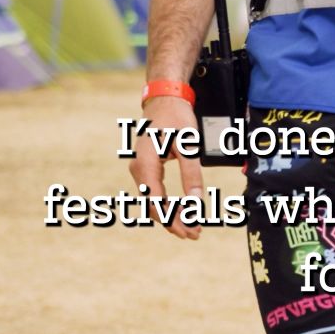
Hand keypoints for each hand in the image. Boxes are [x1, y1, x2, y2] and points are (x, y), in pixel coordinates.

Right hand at [128, 96, 204, 239]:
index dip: (173, 219)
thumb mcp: (188, 142)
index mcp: (145, 163)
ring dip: (172, 215)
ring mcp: (140, 169)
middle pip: (153, 206)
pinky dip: (168, 204)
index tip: (190, 231)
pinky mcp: (147, 168)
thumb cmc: (176, 117)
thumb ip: (191, 172)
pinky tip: (183, 212)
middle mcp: (138, 169)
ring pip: (154, 201)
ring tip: (192, 227)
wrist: (164, 98)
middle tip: (195, 234)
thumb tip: (196, 200)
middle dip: (174, 222)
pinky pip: (155, 192)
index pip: (156, 202)